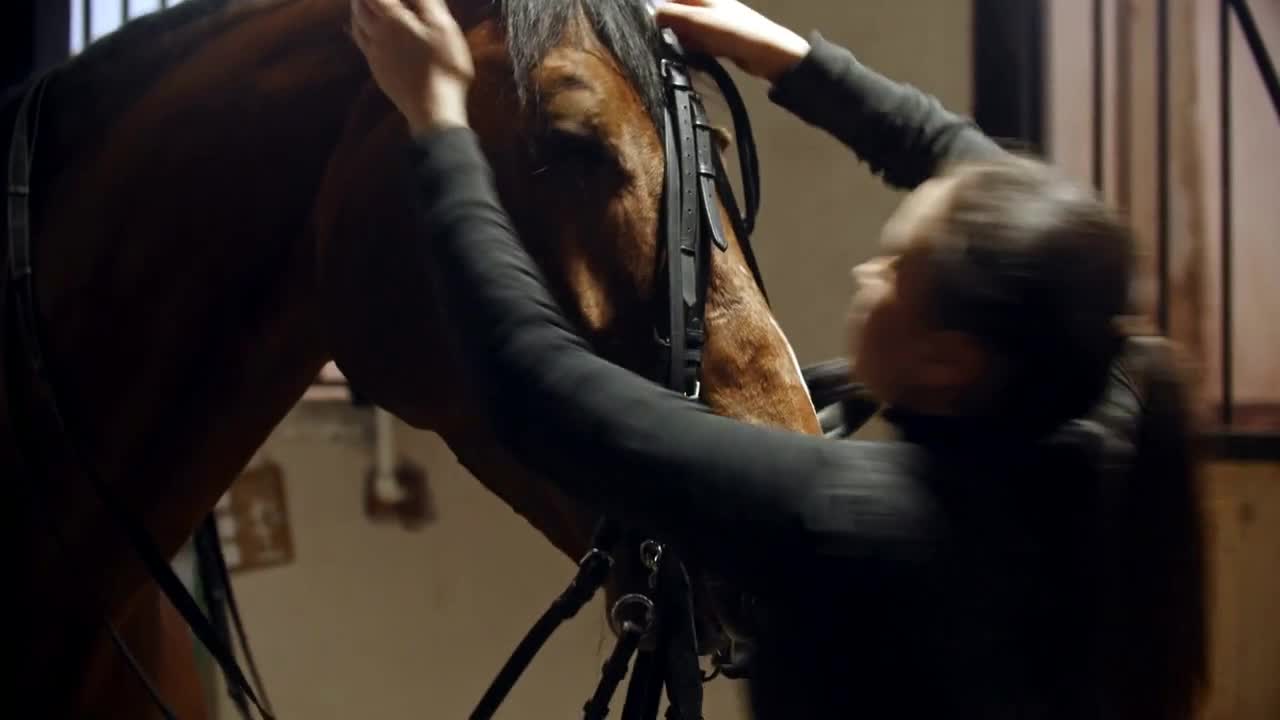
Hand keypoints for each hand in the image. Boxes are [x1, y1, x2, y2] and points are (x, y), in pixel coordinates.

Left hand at [351, 0, 474, 133]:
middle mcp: (378, 35)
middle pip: (360, 8)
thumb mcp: (443, 27)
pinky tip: (366, 35)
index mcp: (394, 20)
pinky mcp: (378, 72)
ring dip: (357, 12)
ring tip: (360, 5)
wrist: (433, 109)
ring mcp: (375, 55)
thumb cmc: (443, 65)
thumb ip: (426, 2)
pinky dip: (359, 33)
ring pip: (357, 27)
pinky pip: (362, 46)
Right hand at [653, 0, 810, 82]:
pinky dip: (695, 49)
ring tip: (691, 47)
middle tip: (674, 38)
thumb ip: (670, 15)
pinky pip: (698, 43)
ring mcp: (713, 22)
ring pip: (687, 30)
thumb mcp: (695, 21)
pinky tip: (700, 55)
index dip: (661, 10)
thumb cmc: (735, 32)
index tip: (655, 24)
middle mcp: (707, 4)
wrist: (766, 54)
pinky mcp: (718, 39)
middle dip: (672, 27)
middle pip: (677, 14)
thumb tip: (652, 15)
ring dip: (684, 41)